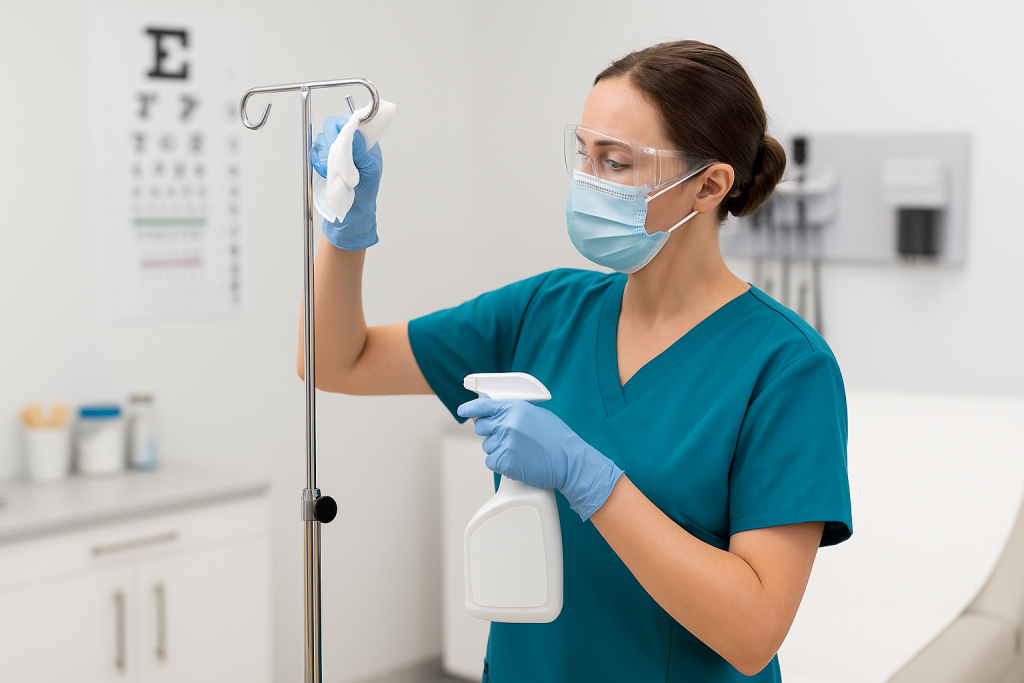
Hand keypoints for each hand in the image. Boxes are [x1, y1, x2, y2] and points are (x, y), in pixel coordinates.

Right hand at [311, 115, 382, 249]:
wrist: (352, 214)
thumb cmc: (366, 193)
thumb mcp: (370, 172)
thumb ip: (362, 152)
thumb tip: (353, 134)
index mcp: (365, 144)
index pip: (353, 122)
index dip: (346, 126)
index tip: (342, 137)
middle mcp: (350, 144)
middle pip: (333, 126)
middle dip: (332, 140)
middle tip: (335, 157)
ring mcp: (336, 152)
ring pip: (322, 138)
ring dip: (325, 153)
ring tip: (333, 169)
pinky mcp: (324, 161)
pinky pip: (315, 151)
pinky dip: (318, 160)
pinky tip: (326, 172)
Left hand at [457, 399, 623, 520]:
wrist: (568, 461)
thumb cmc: (558, 439)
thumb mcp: (537, 414)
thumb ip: (516, 412)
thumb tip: (501, 414)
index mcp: (514, 409)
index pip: (483, 406)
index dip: (470, 409)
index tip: (463, 411)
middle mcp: (507, 424)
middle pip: (481, 427)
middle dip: (489, 431)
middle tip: (504, 436)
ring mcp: (504, 444)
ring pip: (487, 446)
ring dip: (498, 449)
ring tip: (519, 451)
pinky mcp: (504, 462)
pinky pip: (491, 462)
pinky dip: (500, 463)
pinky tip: (516, 461)